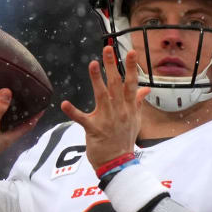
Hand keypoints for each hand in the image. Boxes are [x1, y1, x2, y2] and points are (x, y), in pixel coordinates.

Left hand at [60, 46, 149, 169]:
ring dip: (96, 80)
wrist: (118, 163)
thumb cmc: (125, 140)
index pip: (131, 84)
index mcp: (129, 108)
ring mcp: (107, 120)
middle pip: (116, 84)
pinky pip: (82, 119)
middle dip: (112, 66)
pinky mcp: (94, 130)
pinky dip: (73, 112)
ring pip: (101, 96)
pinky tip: (65, 104)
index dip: (131, 67)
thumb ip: (138, 102)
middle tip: (107, 49)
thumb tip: (146, 89)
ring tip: (92, 64)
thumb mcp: (136, 120)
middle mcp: (119, 111)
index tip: (131, 52)